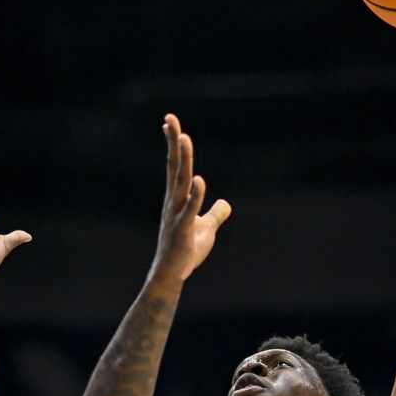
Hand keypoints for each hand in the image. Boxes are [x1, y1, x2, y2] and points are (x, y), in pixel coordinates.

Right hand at [148, 114, 230, 287]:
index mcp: (177, 199)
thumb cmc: (186, 251)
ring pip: (180, 182)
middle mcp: (173, 202)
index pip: (175, 166)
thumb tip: (226, 203)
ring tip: (184, 138)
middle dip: (174, 143)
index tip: (169, 122)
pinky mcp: (182, 231)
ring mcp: (176, 215)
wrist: (172, 275)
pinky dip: (195, 195)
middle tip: (171, 119)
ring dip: (183, 160)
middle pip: (175, 167)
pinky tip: (200, 180)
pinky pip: (189, 210)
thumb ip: (215, 214)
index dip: (174, 145)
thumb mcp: (206, 229)